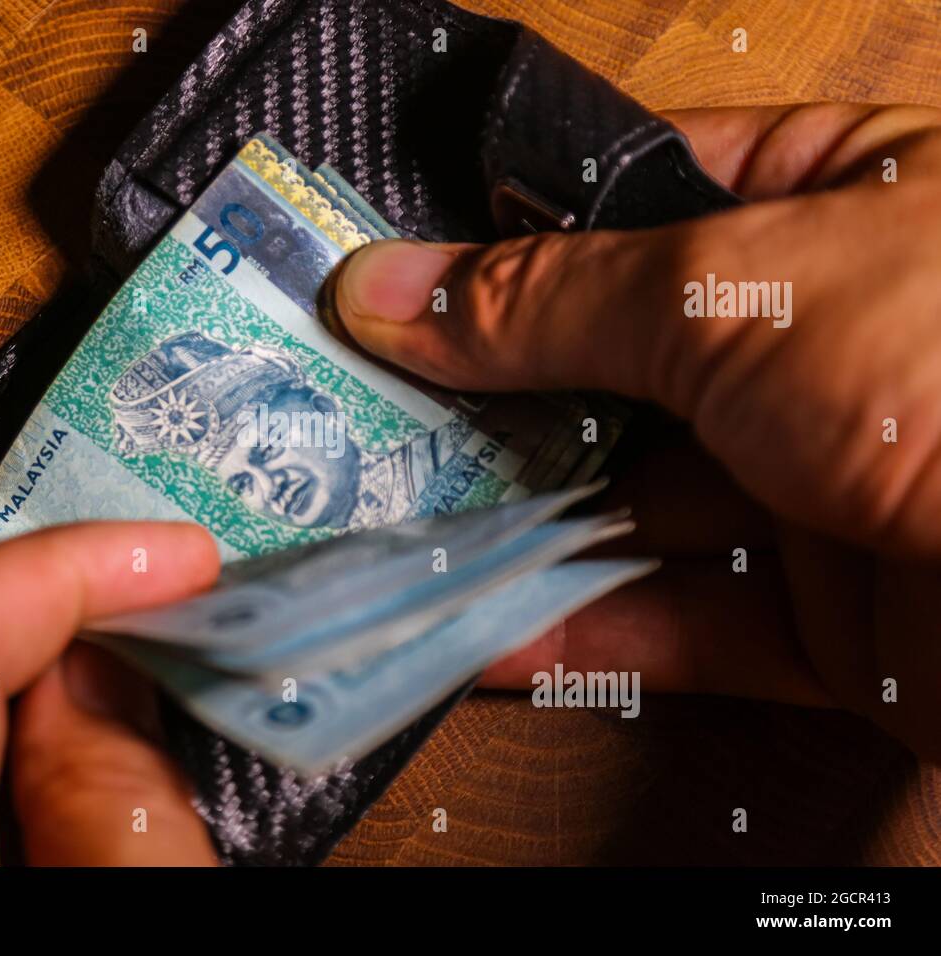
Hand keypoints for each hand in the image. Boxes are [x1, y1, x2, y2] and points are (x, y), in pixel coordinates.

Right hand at [332, 104, 940, 758]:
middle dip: (497, 400)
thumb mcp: (741, 289)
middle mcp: (836, 346)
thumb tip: (397, 289)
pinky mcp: (844, 624)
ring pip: (642, 508)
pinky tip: (492, 630)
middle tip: (372, 417)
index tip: (401, 278)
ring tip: (405, 528)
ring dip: (525, 526)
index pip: (642, 201)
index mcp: (843, 211)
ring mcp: (836, 488)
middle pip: (621, 370)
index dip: (515, 236)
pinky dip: (589, 634)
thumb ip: (557, 297)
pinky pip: (690, 624)